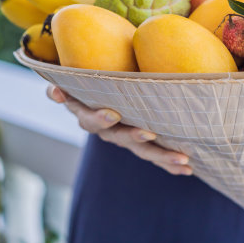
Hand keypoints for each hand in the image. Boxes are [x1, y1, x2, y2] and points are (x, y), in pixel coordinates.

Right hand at [46, 85, 191, 175]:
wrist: (105, 86)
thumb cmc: (94, 72)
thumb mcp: (79, 72)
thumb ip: (68, 77)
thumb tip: (56, 92)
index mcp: (87, 111)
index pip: (88, 118)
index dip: (98, 118)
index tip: (113, 115)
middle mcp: (105, 129)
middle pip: (118, 136)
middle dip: (134, 136)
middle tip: (149, 135)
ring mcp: (124, 138)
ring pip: (142, 150)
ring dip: (162, 156)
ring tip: (183, 160)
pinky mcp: (140, 145)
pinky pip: (155, 156)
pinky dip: (170, 165)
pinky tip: (187, 171)